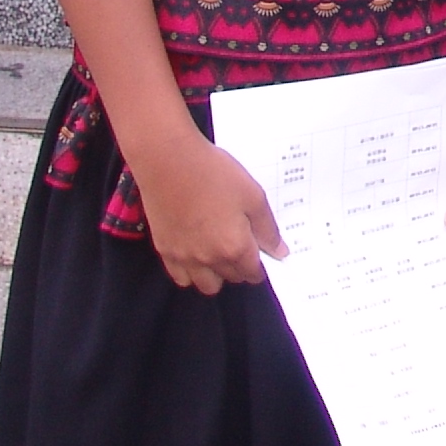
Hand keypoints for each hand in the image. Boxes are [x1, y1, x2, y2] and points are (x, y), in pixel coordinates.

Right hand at [133, 128, 284, 295]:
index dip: (261, 265)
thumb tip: (280, 252)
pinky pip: (180, 277)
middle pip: (232, 278)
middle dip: (241, 267)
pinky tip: (195, 253)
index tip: (261, 253)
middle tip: (240, 244)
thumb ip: (268, 229)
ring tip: (218, 252)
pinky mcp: (165, 250)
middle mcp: (209, 259)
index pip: (253, 273)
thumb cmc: (213, 172)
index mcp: (235, 247)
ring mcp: (184, 257)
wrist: (168, 160)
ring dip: (216, 275)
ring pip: (206, 285)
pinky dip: (191, 272)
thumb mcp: (253, 195)